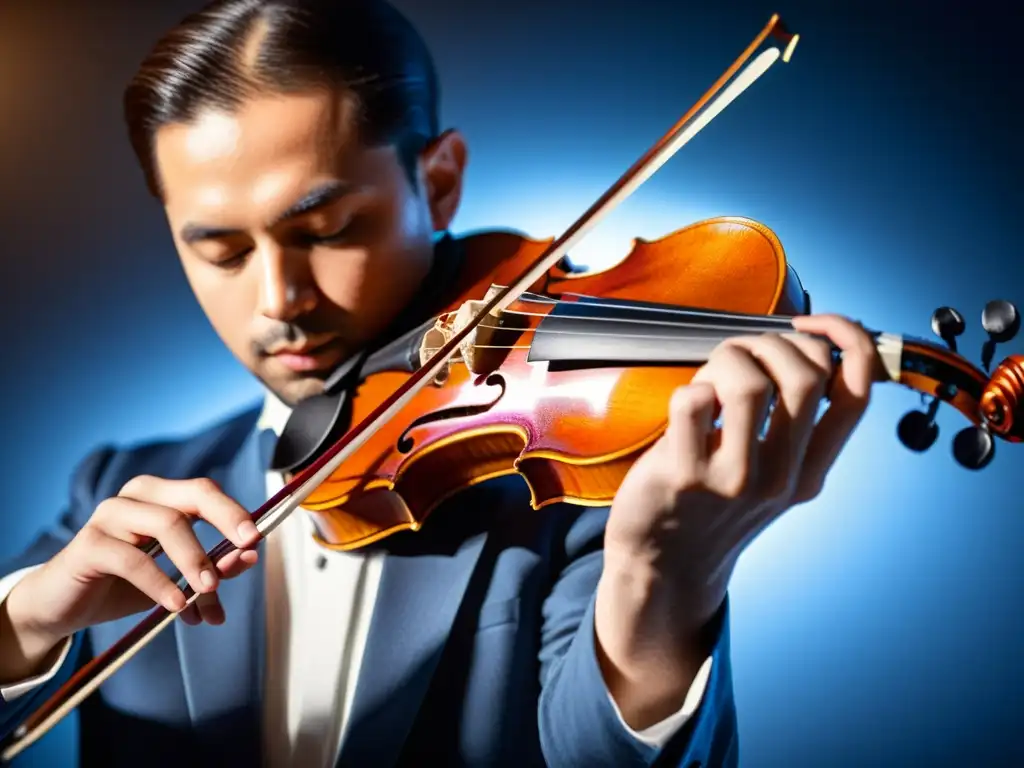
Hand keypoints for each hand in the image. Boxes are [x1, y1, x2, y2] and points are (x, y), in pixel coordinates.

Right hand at [1, 476, 260, 680]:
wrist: (63, 607)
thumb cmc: (123, 585)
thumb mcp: (176, 578)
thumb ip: (213, 566)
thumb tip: (249, 558)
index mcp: (161, 497)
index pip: (206, 492)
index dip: (234, 512)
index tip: (256, 539)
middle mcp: (137, 496)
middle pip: (193, 496)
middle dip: (226, 520)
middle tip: (246, 550)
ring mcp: (110, 514)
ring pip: (168, 524)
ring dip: (196, 559)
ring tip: (209, 590)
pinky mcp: (89, 543)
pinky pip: (134, 559)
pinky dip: (161, 583)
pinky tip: (176, 605)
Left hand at [594, 314, 877, 725]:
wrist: (663, 565)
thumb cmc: (710, 505)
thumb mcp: (770, 472)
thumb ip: (790, 423)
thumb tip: (800, 346)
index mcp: (812, 471)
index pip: (858, 391)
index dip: (847, 339)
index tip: (812, 323)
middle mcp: (783, 477)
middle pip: (807, 375)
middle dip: (771, 343)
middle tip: (742, 354)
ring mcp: (735, 479)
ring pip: (750, 382)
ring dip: (727, 359)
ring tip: (710, 378)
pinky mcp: (685, 476)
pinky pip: (693, 401)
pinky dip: (689, 388)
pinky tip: (686, 409)